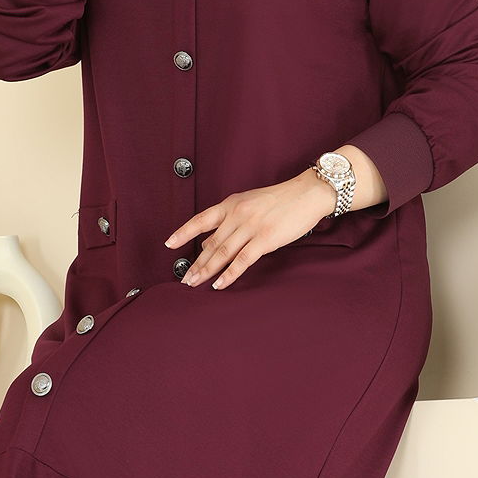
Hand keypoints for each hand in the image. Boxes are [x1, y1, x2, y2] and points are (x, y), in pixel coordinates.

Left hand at [164, 170, 336, 289]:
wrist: (308, 193)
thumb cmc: (281, 200)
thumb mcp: (250, 204)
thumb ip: (229, 222)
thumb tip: (209, 243)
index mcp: (232, 204)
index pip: (201, 219)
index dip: (184, 232)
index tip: (169, 243)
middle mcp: (237, 214)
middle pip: (211, 243)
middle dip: (196, 263)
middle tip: (184, 279)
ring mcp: (251, 226)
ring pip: (222, 253)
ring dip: (206, 271)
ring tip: (194, 284)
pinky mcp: (265, 239)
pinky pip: (242, 260)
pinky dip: (229, 274)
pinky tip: (219, 284)